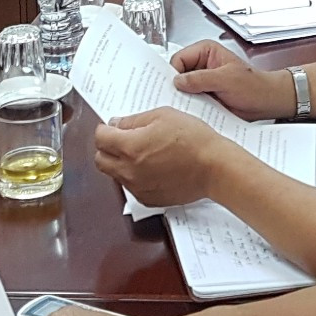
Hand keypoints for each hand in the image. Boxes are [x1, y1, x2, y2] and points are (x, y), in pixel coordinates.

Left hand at [94, 108, 226, 208]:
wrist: (214, 168)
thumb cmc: (193, 139)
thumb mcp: (163, 116)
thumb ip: (134, 121)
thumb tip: (116, 124)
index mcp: (130, 147)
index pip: (100, 139)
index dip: (105, 129)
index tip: (112, 126)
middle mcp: (129, 171)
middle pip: (100, 160)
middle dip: (106, 147)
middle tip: (122, 139)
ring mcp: (138, 188)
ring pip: (115, 175)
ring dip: (120, 162)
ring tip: (142, 152)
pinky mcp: (149, 199)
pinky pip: (131, 187)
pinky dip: (135, 177)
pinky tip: (152, 167)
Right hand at [170, 38, 293, 119]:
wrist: (267, 103)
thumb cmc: (254, 86)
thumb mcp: (226, 79)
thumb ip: (201, 79)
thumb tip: (178, 81)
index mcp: (205, 51)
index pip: (178, 59)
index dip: (173, 73)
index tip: (173, 88)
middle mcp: (201, 65)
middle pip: (177, 75)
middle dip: (176, 87)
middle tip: (174, 100)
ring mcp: (202, 82)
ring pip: (182, 90)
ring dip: (183, 99)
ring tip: (184, 108)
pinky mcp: (204, 97)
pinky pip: (189, 101)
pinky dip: (189, 108)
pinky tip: (191, 115)